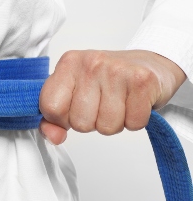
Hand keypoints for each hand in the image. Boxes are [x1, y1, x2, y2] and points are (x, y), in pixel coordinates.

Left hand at [39, 49, 186, 144]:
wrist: (150, 63)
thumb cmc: (107, 80)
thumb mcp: (74, 92)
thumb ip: (54, 117)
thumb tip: (53, 137)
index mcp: (68, 63)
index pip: (51, 107)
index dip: (62, 119)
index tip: (73, 110)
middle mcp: (91, 63)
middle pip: (79, 123)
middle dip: (91, 123)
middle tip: (101, 104)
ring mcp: (116, 70)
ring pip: (106, 127)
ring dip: (113, 123)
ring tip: (118, 104)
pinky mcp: (142, 81)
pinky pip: (133, 123)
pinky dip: (134, 121)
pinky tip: (133, 103)